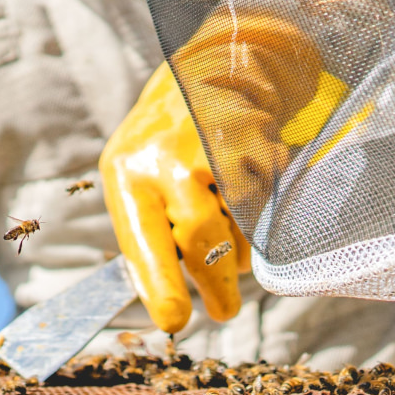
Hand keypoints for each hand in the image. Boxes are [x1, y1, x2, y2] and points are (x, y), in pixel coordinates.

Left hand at [100, 13, 341, 333]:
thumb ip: (144, 234)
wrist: (206, 73)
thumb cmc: (159, 145)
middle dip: (215, 284)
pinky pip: (266, 209)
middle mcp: (169, 158)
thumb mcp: (131, 178)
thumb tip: (163, 304)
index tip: (174, 321)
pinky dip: (259, 221)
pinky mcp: (258, 145)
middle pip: (202, 238)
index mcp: (128, 171)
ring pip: (240, 229)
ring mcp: (218, 149)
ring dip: (239, 250)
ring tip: (228, 238)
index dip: (161, 283)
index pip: (144, 239)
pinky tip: (243, 198)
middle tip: (224, 311)